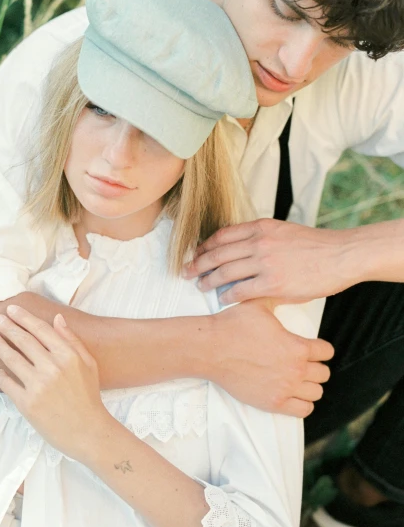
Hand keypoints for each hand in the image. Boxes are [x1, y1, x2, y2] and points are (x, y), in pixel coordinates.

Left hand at [0, 305, 107, 459]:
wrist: (87, 432)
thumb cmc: (88, 396)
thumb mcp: (88, 363)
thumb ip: (72, 340)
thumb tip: (57, 318)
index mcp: (68, 356)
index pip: (41, 330)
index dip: (24, 318)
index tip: (11, 309)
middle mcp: (52, 368)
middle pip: (24, 341)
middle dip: (8, 327)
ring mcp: (38, 386)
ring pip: (12, 360)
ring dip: (0, 346)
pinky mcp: (27, 404)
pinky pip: (8, 384)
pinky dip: (2, 376)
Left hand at [185, 218, 355, 303]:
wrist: (340, 255)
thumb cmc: (315, 246)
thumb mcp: (283, 231)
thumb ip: (260, 238)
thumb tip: (240, 250)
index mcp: (260, 227)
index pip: (222, 236)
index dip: (205, 246)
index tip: (195, 254)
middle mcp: (259, 243)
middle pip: (218, 254)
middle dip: (198, 264)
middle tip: (186, 272)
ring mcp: (265, 263)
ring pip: (225, 272)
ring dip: (209, 280)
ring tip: (200, 286)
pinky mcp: (273, 284)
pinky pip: (241, 291)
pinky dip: (228, 295)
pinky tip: (222, 299)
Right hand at [206, 301, 333, 416]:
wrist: (211, 348)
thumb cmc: (233, 325)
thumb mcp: (259, 304)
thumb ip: (280, 298)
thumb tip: (291, 288)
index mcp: (297, 346)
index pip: (326, 351)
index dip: (321, 348)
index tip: (313, 348)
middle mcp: (296, 370)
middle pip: (324, 373)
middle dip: (316, 366)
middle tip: (302, 362)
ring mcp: (285, 389)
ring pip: (316, 393)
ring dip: (309, 385)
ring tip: (297, 378)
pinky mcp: (273, 403)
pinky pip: (303, 410)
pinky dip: (302, 403)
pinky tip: (292, 393)